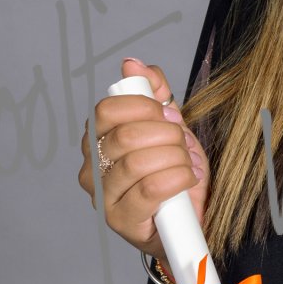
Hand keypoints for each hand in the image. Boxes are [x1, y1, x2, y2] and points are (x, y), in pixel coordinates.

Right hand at [78, 56, 209, 258]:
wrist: (190, 216)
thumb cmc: (174, 171)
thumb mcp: (170, 126)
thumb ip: (153, 93)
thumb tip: (132, 63)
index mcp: (97, 140)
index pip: (106, 111)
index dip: (144, 108)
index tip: (169, 115)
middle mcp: (91, 168)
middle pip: (125, 136)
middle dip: (166, 135)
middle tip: (182, 143)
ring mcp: (102, 197)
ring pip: (138, 162)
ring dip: (175, 158)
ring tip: (187, 164)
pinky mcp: (119, 220)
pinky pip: (150, 188)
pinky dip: (178, 178)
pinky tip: (187, 179)